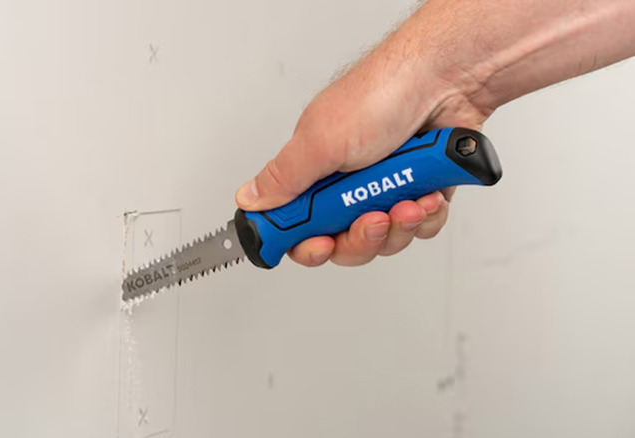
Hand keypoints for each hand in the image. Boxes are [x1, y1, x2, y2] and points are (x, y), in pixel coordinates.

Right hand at [235, 37, 490, 266]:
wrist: (446, 80)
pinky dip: (427, 215)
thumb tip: (248, 198)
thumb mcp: (320, 141)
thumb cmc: (382, 95)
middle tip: (372, 218)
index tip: (320, 245)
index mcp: (315, 170)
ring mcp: (386, 188)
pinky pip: (420, 227)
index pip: (299, 226)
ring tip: (409, 199)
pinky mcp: (421, 191)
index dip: (307, 244)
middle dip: (362, 238)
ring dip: (399, 225)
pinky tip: (428, 193)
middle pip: (345, 243)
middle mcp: (348, 183)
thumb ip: (284, 177)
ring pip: (386, 239)